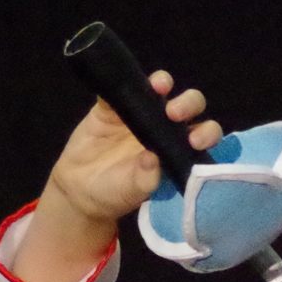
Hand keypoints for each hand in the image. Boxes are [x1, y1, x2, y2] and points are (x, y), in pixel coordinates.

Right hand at [9, 72, 222, 281]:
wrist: (77, 195)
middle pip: (188, 116)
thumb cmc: (111, 198)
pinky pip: (128, 91)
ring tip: (166, 95)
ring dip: (171, 95)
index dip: (205, 136)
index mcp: (174, 156)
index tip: (200, 138)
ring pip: (163, 99)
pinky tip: (149, 83)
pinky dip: (139, 85)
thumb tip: (156, 161)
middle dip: (192, 113)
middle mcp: (163, 136)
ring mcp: (139, 120)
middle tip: (184, 117)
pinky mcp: (113, 110)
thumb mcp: (130, 194)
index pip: (199, 141)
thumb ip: (144, 180)